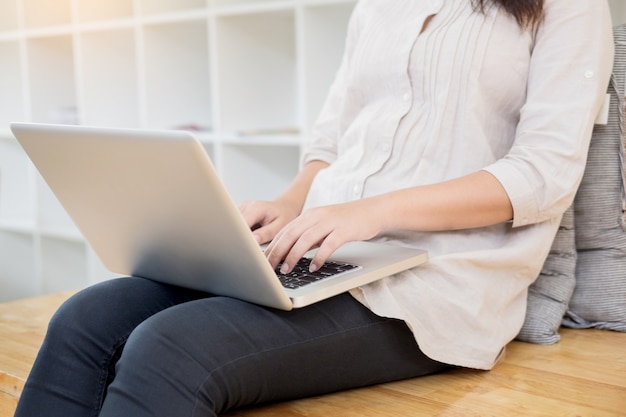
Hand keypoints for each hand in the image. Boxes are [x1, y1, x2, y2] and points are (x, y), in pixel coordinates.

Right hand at [239, 199, 300, 244]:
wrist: (285, 207)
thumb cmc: (284, 216)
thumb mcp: (279, 227)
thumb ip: (265, 234)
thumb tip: (253, 240)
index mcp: (256, 208)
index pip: (240, 223)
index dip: (239, 235)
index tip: (242, 246)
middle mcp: (246, 206)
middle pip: (233, 223)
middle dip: (237, 236)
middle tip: (245, 247)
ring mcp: (241, 209)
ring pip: (232, 224)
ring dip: (238, 234)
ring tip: (249, 240)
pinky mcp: (239, 213)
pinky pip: (234, 224)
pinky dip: (239, 232)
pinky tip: (248, 236)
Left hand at [264, 198, 385, 273]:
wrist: (373, 211)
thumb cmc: (347, 221)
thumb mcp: (323, 226)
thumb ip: (308, 236)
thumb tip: (290, 253)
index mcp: (309, 216)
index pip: (284, 231)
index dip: (272, 246)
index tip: (262, 261)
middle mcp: (317, 216)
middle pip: (290, 234)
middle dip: (277, 252)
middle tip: (268, 268)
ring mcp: (331, 222)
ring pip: (306, 238)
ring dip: (293, 255)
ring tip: (286, 270)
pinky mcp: (345, 229)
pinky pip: (329, 244)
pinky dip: (319, 256)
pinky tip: (314, 267)